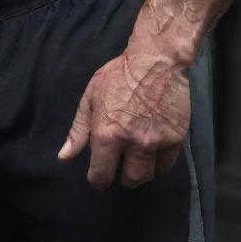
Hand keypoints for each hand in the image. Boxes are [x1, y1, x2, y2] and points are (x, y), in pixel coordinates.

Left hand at [57, 52, 189, 189]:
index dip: (98, 179)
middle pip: (129, 180)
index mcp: (107, 134)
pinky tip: (151, 149)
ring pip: (148, 175)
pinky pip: (166, 165)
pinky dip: (158, 162)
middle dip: (121, 176)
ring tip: (135, 157)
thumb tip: (64, 157)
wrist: (156, 61)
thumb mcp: (91, 98)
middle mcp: (132, 142)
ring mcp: (156, 142)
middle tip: (119, 164)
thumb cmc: (118, 76)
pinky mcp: (176, 139)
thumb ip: (78, 130)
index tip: (98, 175)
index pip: (101, 175)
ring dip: (140, 170)